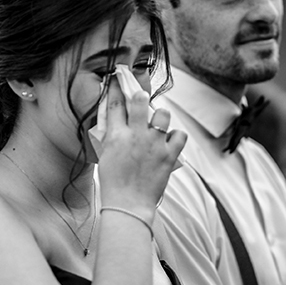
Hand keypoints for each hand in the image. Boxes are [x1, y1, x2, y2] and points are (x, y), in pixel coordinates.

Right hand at [95, 72, 186, 213]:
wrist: (128, 204)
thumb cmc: (114, 183)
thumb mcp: (106, 155)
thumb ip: (111, 136)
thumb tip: (115, 120)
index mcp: (116, 136)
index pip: (115, 104)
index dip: (116, 88)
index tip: (117, 80)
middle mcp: (136, 136)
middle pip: (140, 100)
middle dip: (141, 96)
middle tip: (142, 99)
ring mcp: (154, 145)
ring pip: (163, 114)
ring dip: (161, 117)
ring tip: (158, 125)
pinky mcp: (169, 155)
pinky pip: (180, 135)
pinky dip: (176, 136)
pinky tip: (170, 141)